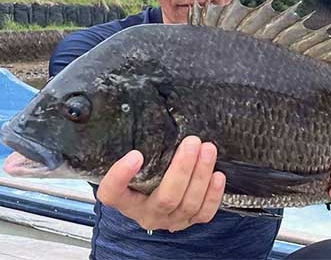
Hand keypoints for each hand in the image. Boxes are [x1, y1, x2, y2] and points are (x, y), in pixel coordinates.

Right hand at [97, 136, 225, 231]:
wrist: (151, 194)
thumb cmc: (141, 170)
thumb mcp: (133, 159)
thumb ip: (137, 144)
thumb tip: (151, 109)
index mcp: (122, 199)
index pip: (113, 192)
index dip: (121, 176)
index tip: (135, 154)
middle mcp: (144, 213)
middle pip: (165, 198)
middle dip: (182, 168)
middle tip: (192, 142)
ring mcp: (168, 220)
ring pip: (188, 204)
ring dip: (201, 175)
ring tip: (208, 149)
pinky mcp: (189, 221)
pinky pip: (204, 213)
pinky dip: (213, 195)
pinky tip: (217, 175)